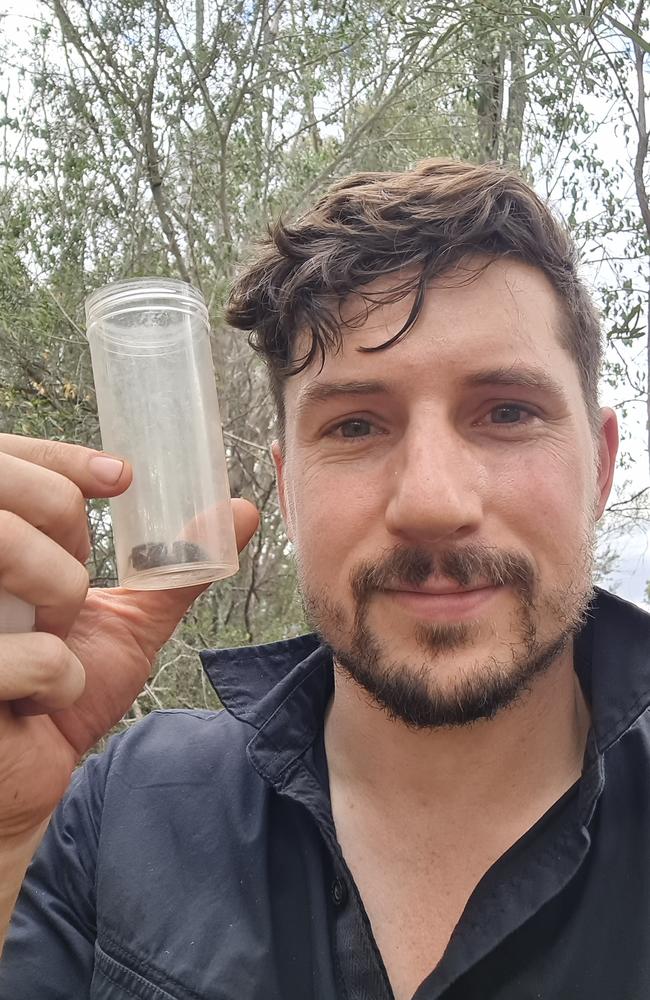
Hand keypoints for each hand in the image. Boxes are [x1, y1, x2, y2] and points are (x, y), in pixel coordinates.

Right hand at [0, 433, 258, 839]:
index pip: (9, 456)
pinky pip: (27, 653)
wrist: (34, 773)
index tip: (121, 477)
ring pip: (10, 548)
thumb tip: (243, 510)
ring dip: (61, 600)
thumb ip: (176, 566)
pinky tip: (37, 702)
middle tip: (74, 585)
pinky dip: (57, 682)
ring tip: (56, 641)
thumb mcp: (128, 618)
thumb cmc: (67, 690)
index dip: (61, 456)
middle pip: (11, 488)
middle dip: (64, 525)